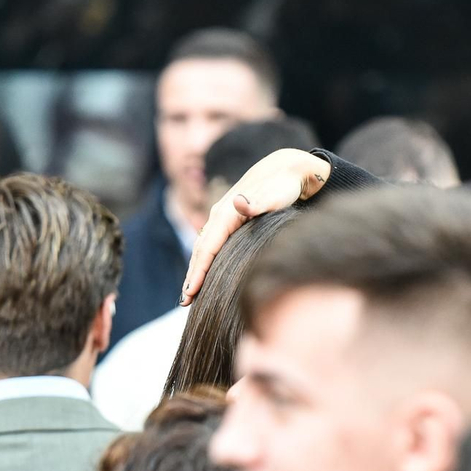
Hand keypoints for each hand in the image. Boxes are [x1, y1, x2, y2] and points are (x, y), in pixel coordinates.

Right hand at [181, 148, 330, 305]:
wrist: (285, 169)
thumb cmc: (283, 186)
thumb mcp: (274, 194)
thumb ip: (257, 202)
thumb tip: (240, 204)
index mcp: (226, 214)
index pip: (207, 248)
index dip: (198, 272)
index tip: (190, 292)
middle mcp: (219, 215)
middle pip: (201, 250)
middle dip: (192, 276)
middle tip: (184, 302)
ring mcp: (221, 217)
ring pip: (204, 247)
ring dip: (195, 269)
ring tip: (189, 293)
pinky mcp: (228, 220)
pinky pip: (211, 244)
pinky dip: (204, 260)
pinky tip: (205, 273)